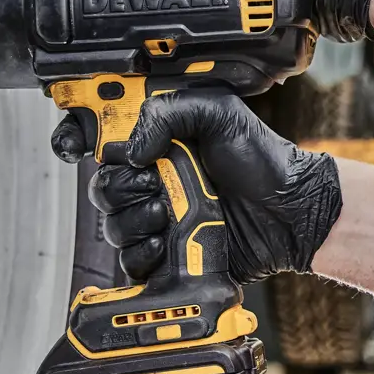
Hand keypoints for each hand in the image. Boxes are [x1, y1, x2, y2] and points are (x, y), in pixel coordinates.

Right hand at [49, 92, 342, 284]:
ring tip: (170, 215)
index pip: (103, 142)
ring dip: (137, 221)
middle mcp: (153, 181)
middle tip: (157, 183)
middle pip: (103, 188)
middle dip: (124, 188)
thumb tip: (130, 146)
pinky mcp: (167, 254)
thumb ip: (169, 113)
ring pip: (113, 225)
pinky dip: (143, 253)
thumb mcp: (220, 113)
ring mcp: (159, 219)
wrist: (290, 211)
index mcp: (159, 144)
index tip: (84, 147)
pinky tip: (167, 243)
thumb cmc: (263, 160)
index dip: (83, 142)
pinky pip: (131, 261)